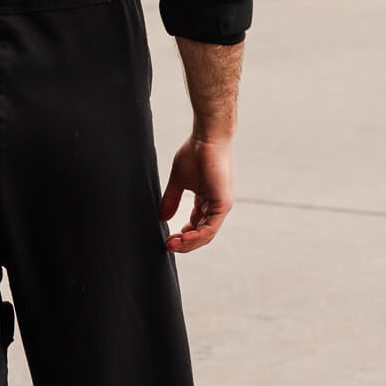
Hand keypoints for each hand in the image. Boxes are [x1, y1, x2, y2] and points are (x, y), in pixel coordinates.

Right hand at [160, 138, 232, 253]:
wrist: (206, 139)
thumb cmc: (194, 153)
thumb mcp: (178, 181)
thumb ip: (171, 200)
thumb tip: (162, 218)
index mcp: (206, 200)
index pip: (196, 226)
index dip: (183, 236)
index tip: (168, 240)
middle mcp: (215, 205)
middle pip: (202, 234)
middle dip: (184, 243)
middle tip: (168, 246)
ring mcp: (221, 205)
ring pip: (206, 234)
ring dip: (189, 243)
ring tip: (172, 245)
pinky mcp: (223, 203)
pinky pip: (210, 227)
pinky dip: (196, 235)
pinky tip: (183, 238)